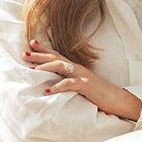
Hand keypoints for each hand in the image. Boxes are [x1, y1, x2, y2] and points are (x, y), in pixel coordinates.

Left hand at [22, 38, 141, 120]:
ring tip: (32, 70)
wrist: (117, 99)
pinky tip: (47, 91)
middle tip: (24, 53)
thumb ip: (69, 81)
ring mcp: (82, 75)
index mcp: (76, 67)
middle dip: (40, 55)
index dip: (44, 48)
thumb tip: (54, 83)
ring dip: (45, 67)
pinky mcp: (85, 85)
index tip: (31, 42)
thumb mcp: (82, 85)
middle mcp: (77, 68)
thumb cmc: (99, 94)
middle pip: (56, 58)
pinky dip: (57, 87)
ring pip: (61, 67)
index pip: (58, 55)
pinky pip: (69, 84)